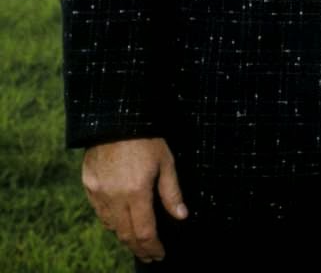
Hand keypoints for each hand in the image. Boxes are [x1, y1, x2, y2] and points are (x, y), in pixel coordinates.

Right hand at [82, 137, 186, 262]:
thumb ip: (171, 192)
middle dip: (139, 248)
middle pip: (126, 234)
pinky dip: (110, 220)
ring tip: (137, 240)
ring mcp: (99, 192)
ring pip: (110, 225)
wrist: (116, 115)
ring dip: (124, 235)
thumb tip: (181, 216)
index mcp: (136, 191)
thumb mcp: (166, 161)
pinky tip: (119, 220)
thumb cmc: (146, 136)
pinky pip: (99, 211)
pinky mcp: (88, 185)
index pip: (144, 231)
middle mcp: (114, 197)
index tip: (159, 254)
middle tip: (149, 255)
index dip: (152, 247)